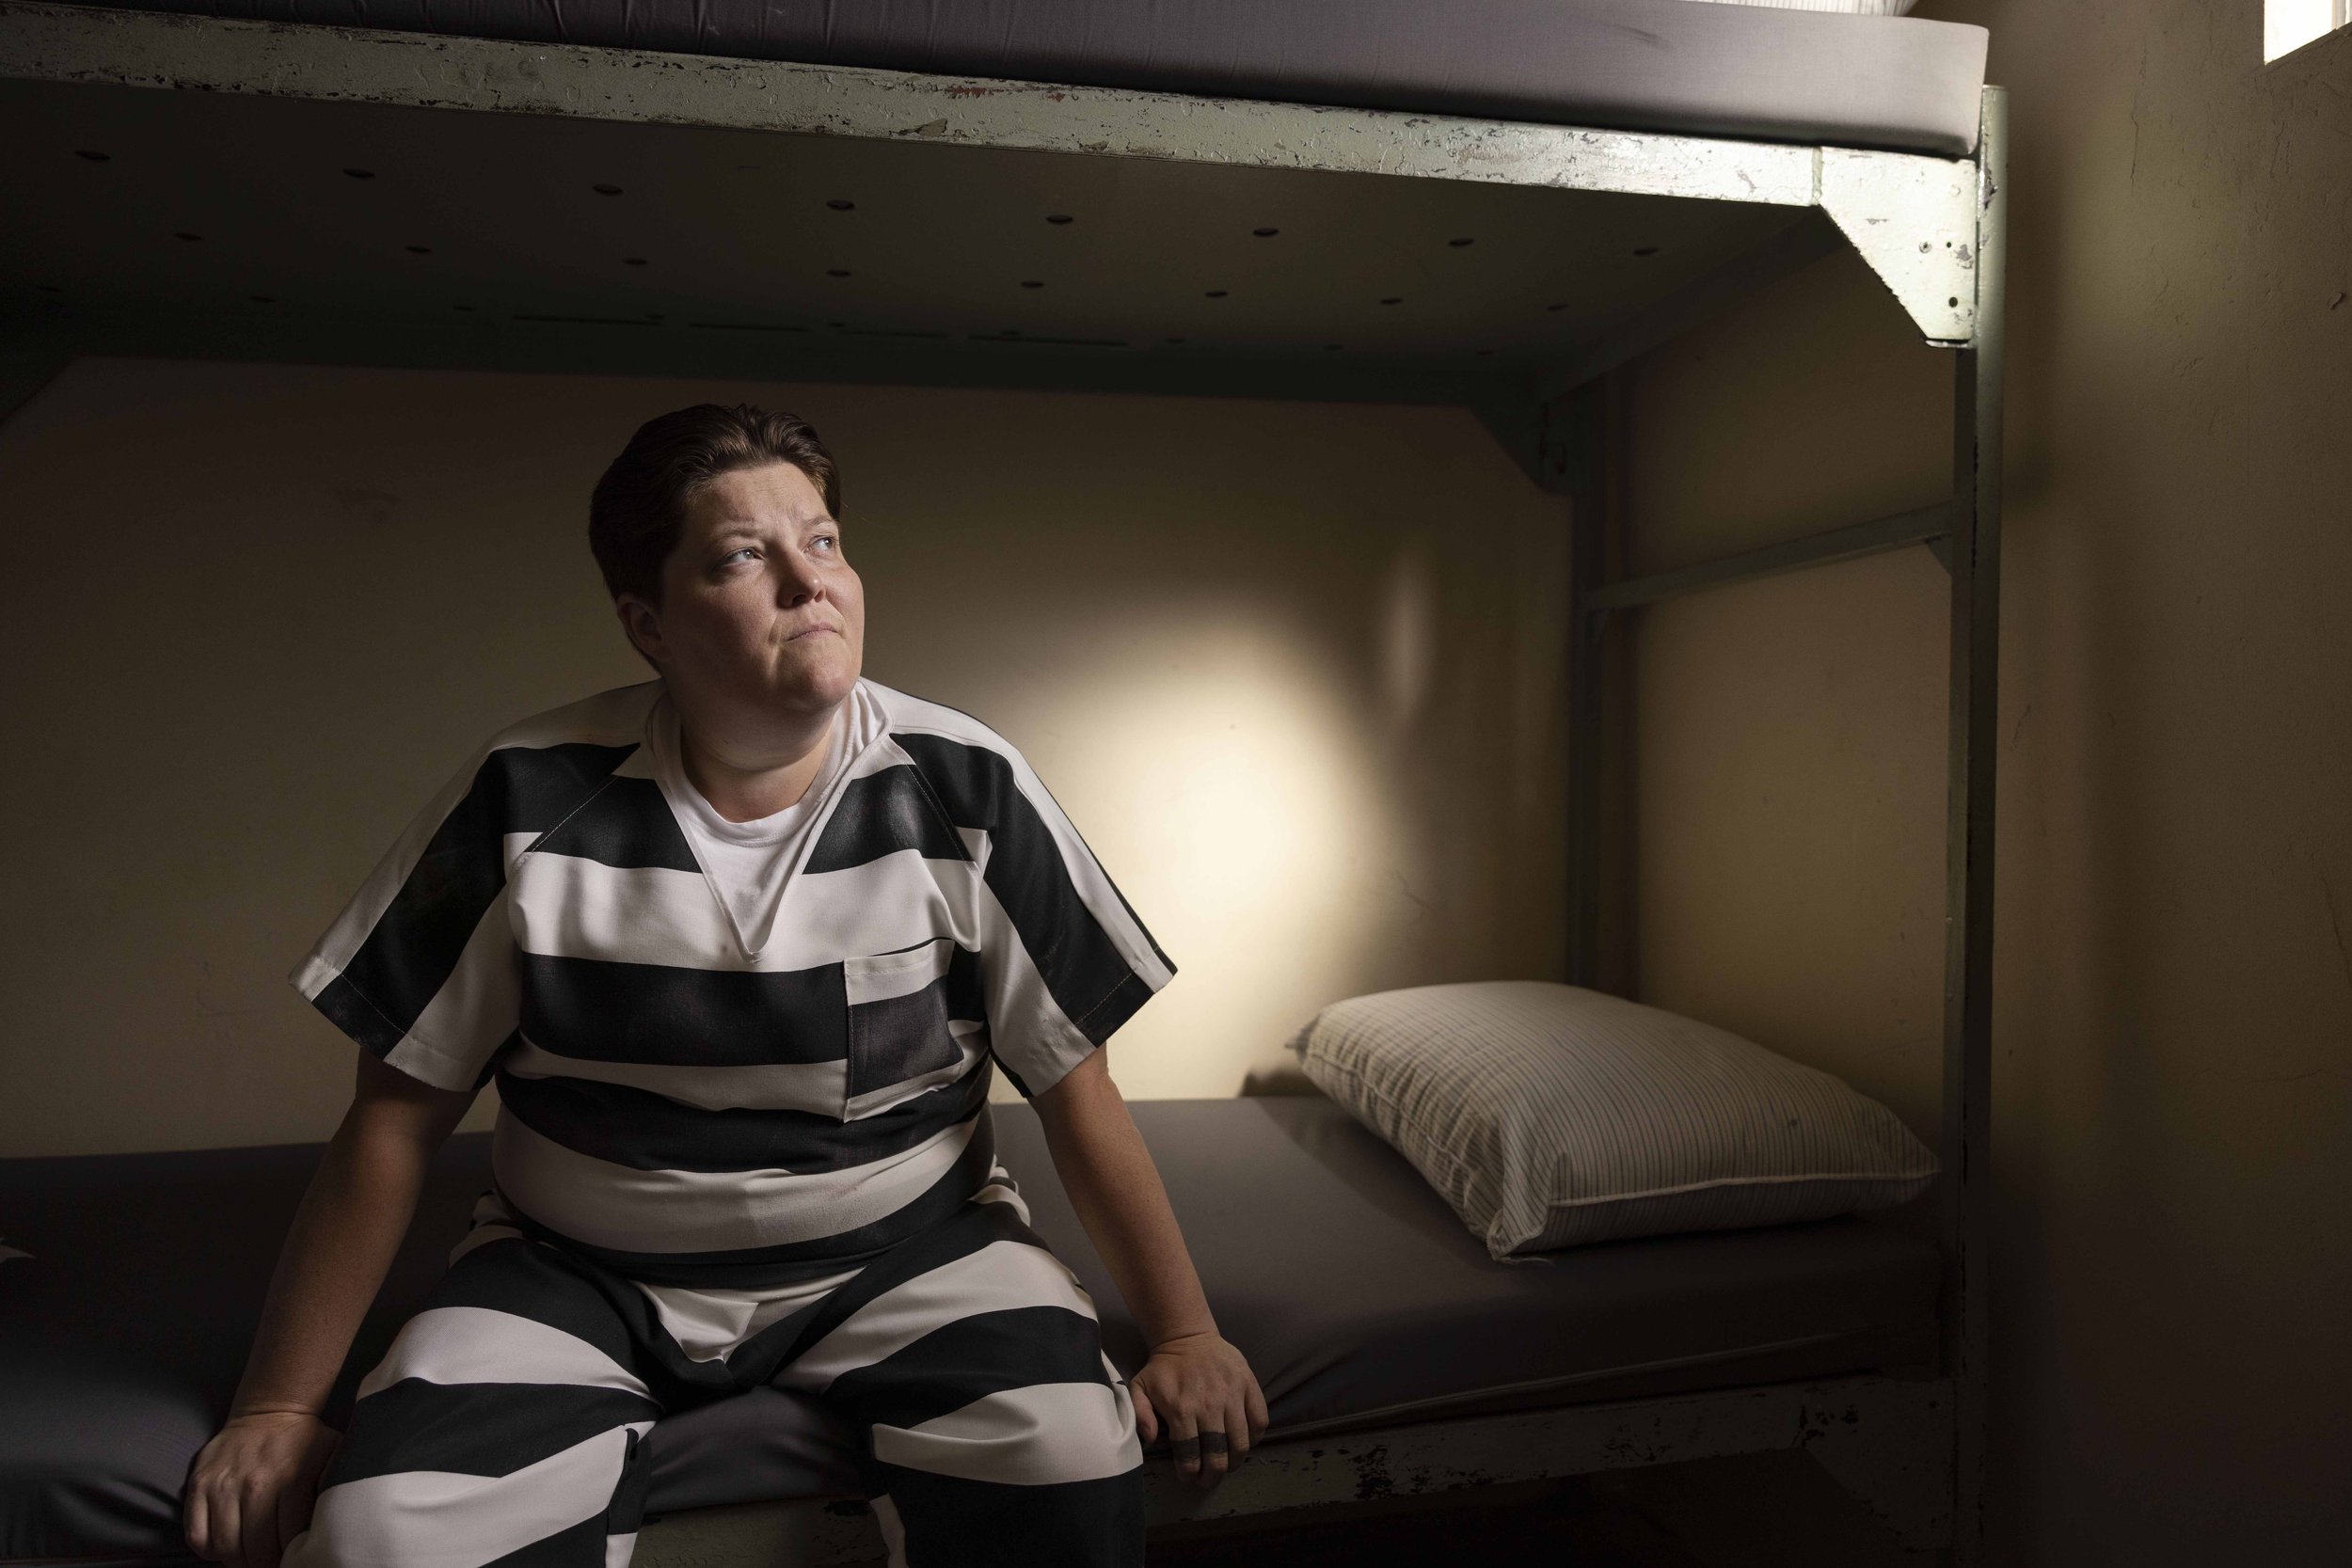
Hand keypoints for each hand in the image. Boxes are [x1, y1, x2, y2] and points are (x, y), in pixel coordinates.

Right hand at [184, 1410, 340, 1567]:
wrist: (269, 1410)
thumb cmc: (304, 1440)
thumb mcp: (332, 1456)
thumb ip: (334, 1487)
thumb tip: (336, 1524)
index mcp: (290, 1480)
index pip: (288, 1540)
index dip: (292, 1557)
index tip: (294, 1559)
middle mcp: (254, 1485)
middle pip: (256, 1550)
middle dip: (266, 1565)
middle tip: (271, 1564)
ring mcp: (222, 1485)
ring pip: (225, 1547)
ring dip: (239, 1561)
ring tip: (250, 1559)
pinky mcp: (199, 1484)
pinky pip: (196, 1535)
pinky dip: (209, 1551)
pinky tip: (225, 1548)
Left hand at [1127, 1331, 1268, 1488]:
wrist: (1188, 1337)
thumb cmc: (1164, 1368)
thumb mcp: (1139, 1388)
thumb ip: (1139, 1415)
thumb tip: (1150, 1439)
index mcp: (1181, 1409)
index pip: (1190, 1454)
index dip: (1190, 1473)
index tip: (1189, 1477)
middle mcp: (1209, 1405)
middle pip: (1217, 1454)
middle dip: (1213, 1475)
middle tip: (1209, 1480)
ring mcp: (1232, 1395)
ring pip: (1241, 1442)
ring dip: (1234, 1461)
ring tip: (1227, 1465)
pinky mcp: (1249, 1385)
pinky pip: (1260, 1420)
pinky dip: (1255, 1437)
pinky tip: (1245, 1441)